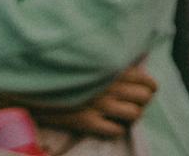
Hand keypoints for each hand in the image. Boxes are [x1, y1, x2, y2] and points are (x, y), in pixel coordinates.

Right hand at [36, 63, 156, 136]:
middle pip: (144, 98)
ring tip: (122, 115)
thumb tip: (140, 62)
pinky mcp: (87, 121)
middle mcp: (111, 86)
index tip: (142, 92)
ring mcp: (99, 104)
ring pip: (134, 115)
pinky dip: (116, 129)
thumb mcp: (97, 58)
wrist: (39, 84)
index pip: (148, 82)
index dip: (148, 90)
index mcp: (115, 69)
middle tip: (131, 104)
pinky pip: (115, 130)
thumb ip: (118, 60)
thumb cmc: (71, 69)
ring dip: (131, 117)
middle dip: (141, 103)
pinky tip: (108, 124)